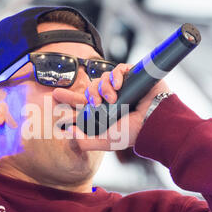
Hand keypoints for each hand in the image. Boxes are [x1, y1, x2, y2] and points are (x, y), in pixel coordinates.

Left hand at [52, 64, 170, 150]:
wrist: (155, 123)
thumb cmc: (134, 134)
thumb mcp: (106, 142)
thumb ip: (85, 142)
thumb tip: (68, 132)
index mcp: (104, 111)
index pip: (82, 102)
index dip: (69, 98)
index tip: (56, 94)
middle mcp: (111, 98)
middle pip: (91, 87)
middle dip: (89, 93)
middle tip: (95, 103)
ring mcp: (122, 87)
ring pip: (102, 78)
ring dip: (103, 86)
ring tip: (113, 98)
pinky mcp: (132, 76)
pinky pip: (118, 68)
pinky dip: (115, 74)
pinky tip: (118, 84)